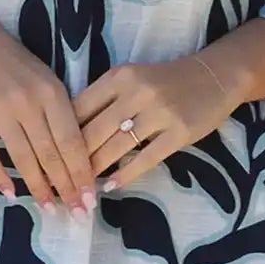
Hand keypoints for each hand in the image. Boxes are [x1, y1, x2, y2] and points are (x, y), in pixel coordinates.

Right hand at [0, 17, 97, 213]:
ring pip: (22, 157)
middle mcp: (27, 102)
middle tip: (77, 211)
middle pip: (50, 153)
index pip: (72, 141)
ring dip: (37, 187)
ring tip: (49, 208)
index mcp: (52, 93)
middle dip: (66, 186)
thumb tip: (80, 160)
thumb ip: (63, 115)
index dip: (82, 172)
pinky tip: (11, 194)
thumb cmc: (20, 67)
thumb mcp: (49, 82)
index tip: (92, 198)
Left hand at [70, 53, 238, 190]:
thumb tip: (69, 132)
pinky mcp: (180, 132)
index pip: (80, 108)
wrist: (215, 76)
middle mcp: (137, 91)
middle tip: (60, 181)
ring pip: (116, 147)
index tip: (49, 155)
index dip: (61, 134)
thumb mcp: (131, 79)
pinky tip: (111, 186)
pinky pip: (145, 158)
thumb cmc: (166, 80)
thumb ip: (104, 99)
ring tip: (81, 187)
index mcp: (119, 76)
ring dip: (95, 170)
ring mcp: (160, 112)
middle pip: (94, 131)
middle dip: (74, 160)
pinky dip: (124, 175)